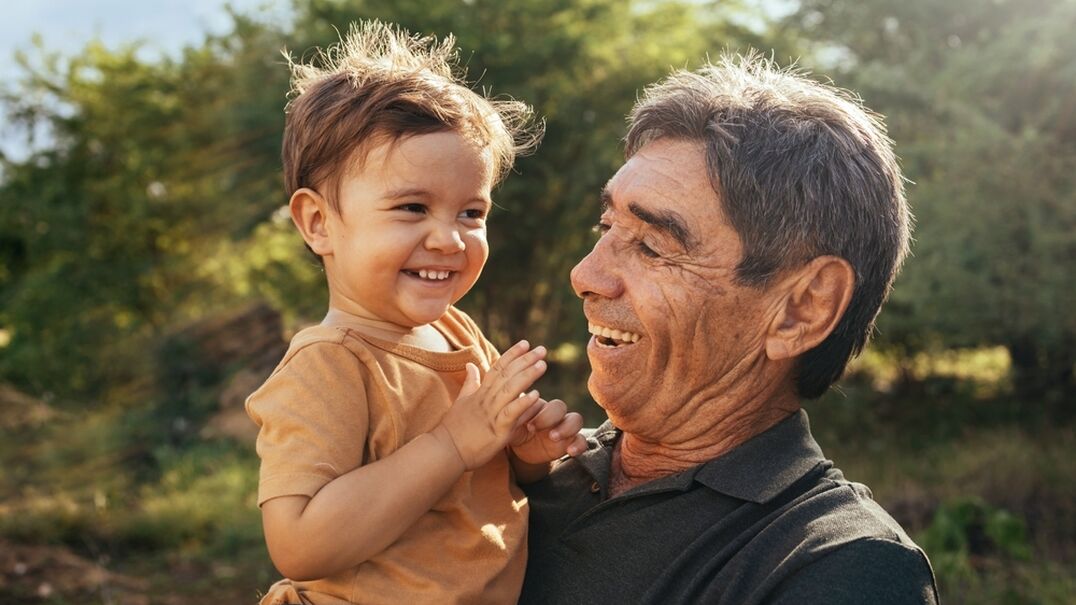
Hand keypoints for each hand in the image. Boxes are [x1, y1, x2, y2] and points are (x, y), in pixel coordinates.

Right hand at [436, 341, 547, 469]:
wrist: (444, 450)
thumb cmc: (453, 429)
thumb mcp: (462, 401)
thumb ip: (470, 382)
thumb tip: (471, 365)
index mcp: (480, 393)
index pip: (498, 368)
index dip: (512, 354)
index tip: (526, 343)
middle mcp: (486, 399)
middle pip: (507, 375)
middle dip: (525, 360)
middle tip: (542, 349)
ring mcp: (491, 413)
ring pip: (510, 390)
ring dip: (527, 376)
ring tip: (542, 364)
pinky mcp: (496, 429)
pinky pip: (511, 413)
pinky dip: (523, 403)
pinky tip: (537, 395)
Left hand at [510, 397, 586, 464]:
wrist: (519, 450)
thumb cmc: (514, 429)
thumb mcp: (508, 421)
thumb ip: (509, 412)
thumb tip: (508, 399)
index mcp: (538, 406)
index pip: (538, 397)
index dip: (536, 409)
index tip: (526, 422)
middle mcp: (553, 414)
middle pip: (560, 407)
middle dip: (548, 417)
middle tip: (533, 428)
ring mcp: (564, 427)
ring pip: (575, 420)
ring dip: (566, 428)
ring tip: (553, 437)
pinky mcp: (570, 442)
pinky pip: (582, 441)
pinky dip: (579, 445)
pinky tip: (570, 451)